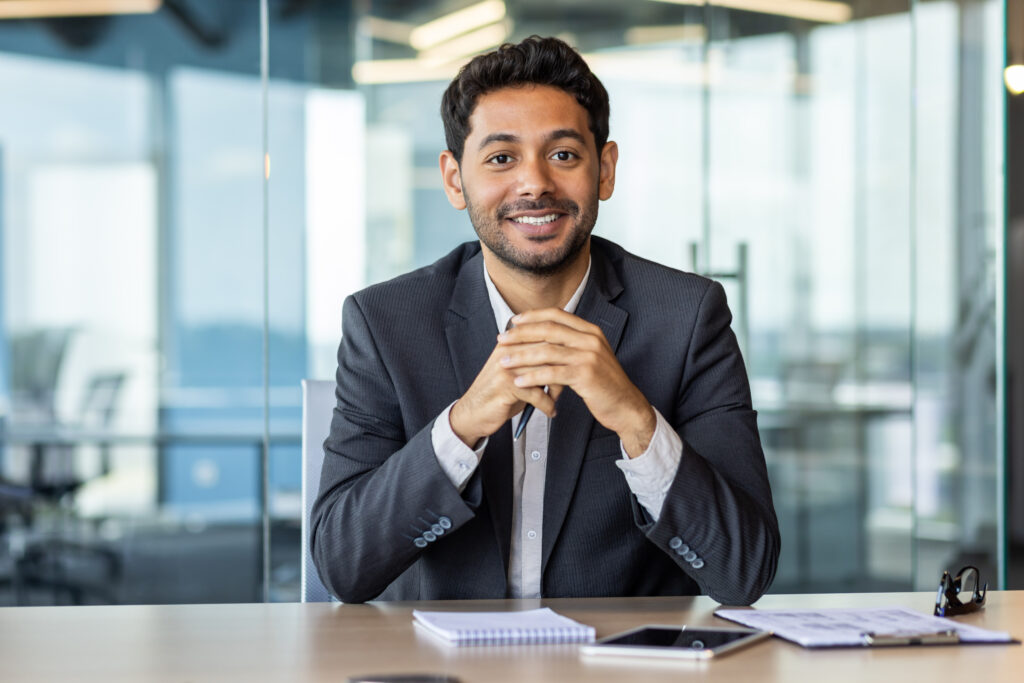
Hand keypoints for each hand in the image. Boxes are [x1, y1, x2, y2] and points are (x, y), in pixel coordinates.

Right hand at [448, 336, 563, 447]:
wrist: (472, 411)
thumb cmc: (500, 392)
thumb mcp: (516, 369)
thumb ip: (536, 358)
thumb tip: (567, 356)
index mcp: (511, 341)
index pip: (545, 335)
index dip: (563, 351)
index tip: (569, 365)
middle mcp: (508, 350)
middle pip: (549, 351)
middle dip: (563, 368)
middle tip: (568, 383)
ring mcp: (506, 367)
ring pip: (546, 372)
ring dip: (557, 389)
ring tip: (556, 398)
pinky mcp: (506, 387)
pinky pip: (538, 394)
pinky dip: (548, 405)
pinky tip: (550, 411)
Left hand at [495, 308, 656, 456]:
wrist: (626, 405)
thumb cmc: (604, 383)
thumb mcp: (590, 356)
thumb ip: (572, 344)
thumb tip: (543, 335)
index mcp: (590, 331)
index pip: (556, 315)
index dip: (533, 316)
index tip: (514, 322)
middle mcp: (590, 339)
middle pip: (548, 330)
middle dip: (521, 334)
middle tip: (501, 339)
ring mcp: (589, 356)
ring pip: (547, 352)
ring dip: (521, 356)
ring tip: (504, 362)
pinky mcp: (586, 375)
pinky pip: (552, 374)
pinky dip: (533, 377)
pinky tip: (519, 381)